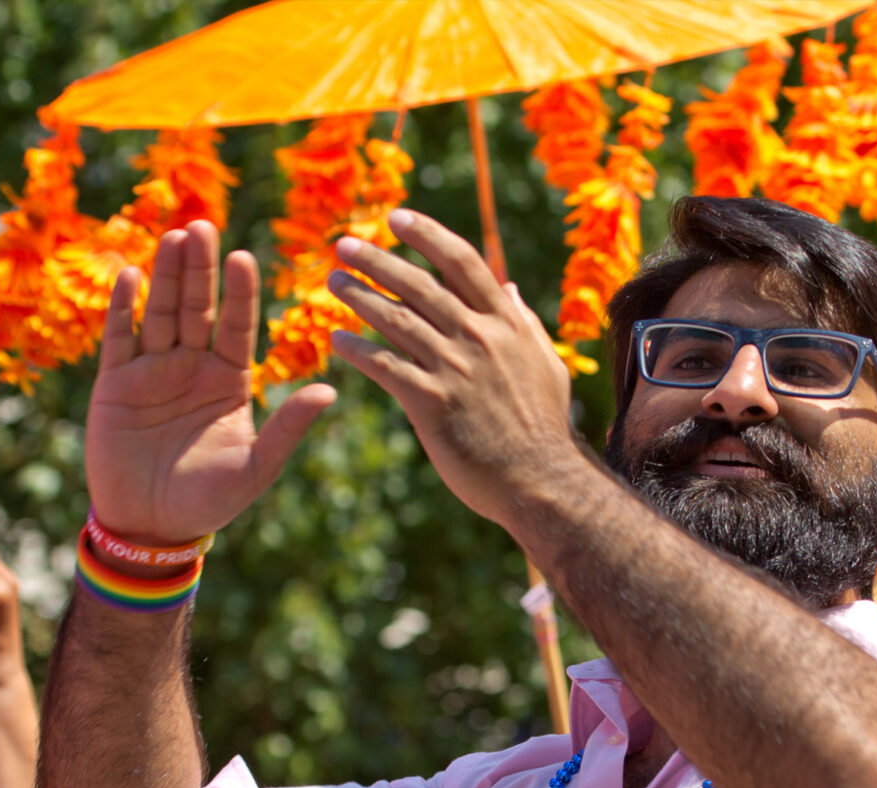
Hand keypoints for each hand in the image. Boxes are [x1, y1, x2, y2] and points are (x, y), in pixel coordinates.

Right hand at [84, 221, 337, 549]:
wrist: (151, 526)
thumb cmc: (209, 501)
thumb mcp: (255, 467)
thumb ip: (287, 428)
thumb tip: (330, 392)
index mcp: (229, 380)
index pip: (237, 325)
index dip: (240, 293)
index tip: (244, 258)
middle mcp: (192, 366)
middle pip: (198, 307)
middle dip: (201, 269)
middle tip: (204, 227)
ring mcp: (152, 370)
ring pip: (160, 312)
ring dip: (165, 276)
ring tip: (172, 237)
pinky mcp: (114, 383)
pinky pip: (120, 338)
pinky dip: (123, 308)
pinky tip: (130, 275)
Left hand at [327, 210, 577, 526]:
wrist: (540, 481)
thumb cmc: (543, 427)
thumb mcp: (544, 363)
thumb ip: (523, 321)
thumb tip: (509, 286)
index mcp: (506, 322)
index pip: (461, 262)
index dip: (427, 235)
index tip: (396, 218)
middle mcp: (478, 337)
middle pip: (418, 284)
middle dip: (377, 260)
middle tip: (342, 246)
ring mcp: (454, 368)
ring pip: (396, 320)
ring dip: (359, 297)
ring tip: (332, 283)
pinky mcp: (432, 403)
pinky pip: (384, 366)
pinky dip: (358, 350)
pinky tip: (338, 339)